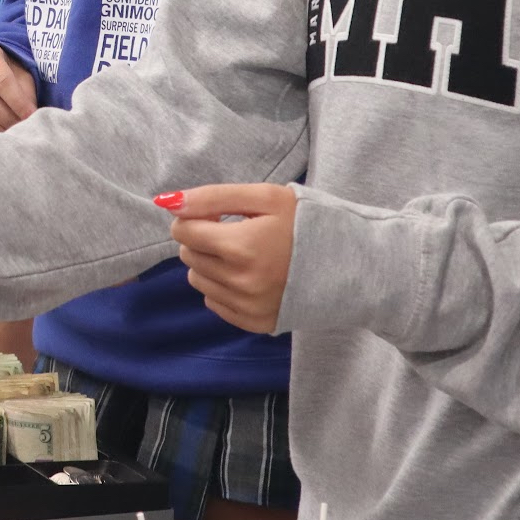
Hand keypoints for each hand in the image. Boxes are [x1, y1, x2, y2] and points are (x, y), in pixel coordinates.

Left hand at [163, 183, 296, 333]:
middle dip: (202, 239)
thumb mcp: (266, 196)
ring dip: (209, 263)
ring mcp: (248, 306)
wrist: (351, 263)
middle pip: (188, 255)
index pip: (182, 230)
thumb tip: (168, 201)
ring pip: (197, 280)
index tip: (218, 215)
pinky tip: (249, 275)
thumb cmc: (308, 222)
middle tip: (234, 232)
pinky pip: (215, 303)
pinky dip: (222, 287)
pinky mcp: (255, 323)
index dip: (194, 217)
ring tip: (242, 253)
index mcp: (241, 247)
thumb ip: (214, 197)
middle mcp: (240, 282)